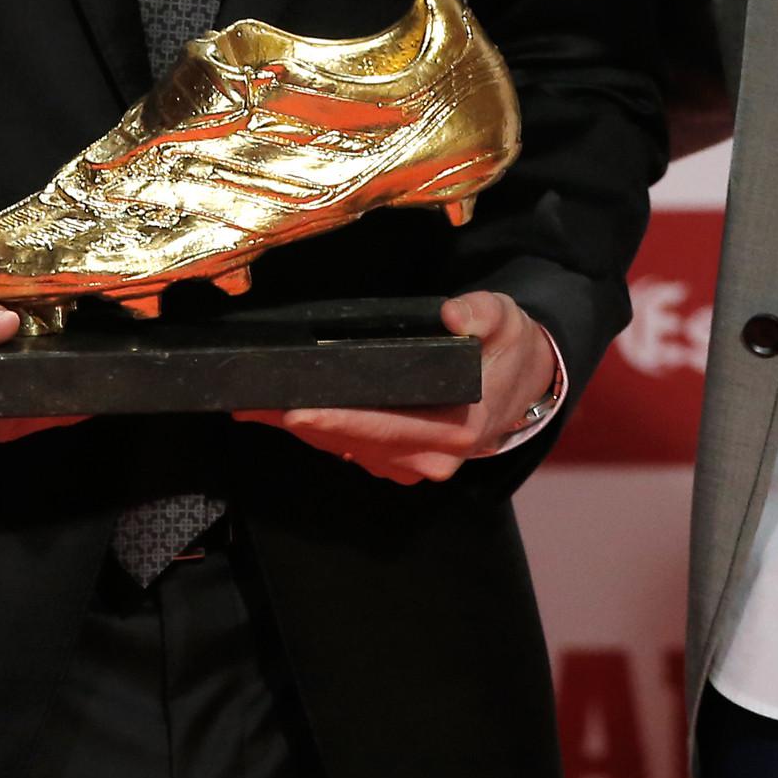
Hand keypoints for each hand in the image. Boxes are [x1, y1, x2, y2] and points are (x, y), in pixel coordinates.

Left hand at [234, 290, 558, 485]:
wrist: (525, 382)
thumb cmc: (508, 346)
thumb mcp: (506, 318)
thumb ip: (484, 313)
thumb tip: (455, 314)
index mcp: (459, 429)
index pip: (386, 426)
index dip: (339, 419)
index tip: (297, 409)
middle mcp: (432, 457)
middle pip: (354, 442)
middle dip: (302, 424)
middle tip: (252, 405)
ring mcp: (414, 464)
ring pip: (347, 449)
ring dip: (302, 431)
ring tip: (254, 408)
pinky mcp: (399, 461)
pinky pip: (352, 448)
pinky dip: (319, 433)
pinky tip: (283, 414)